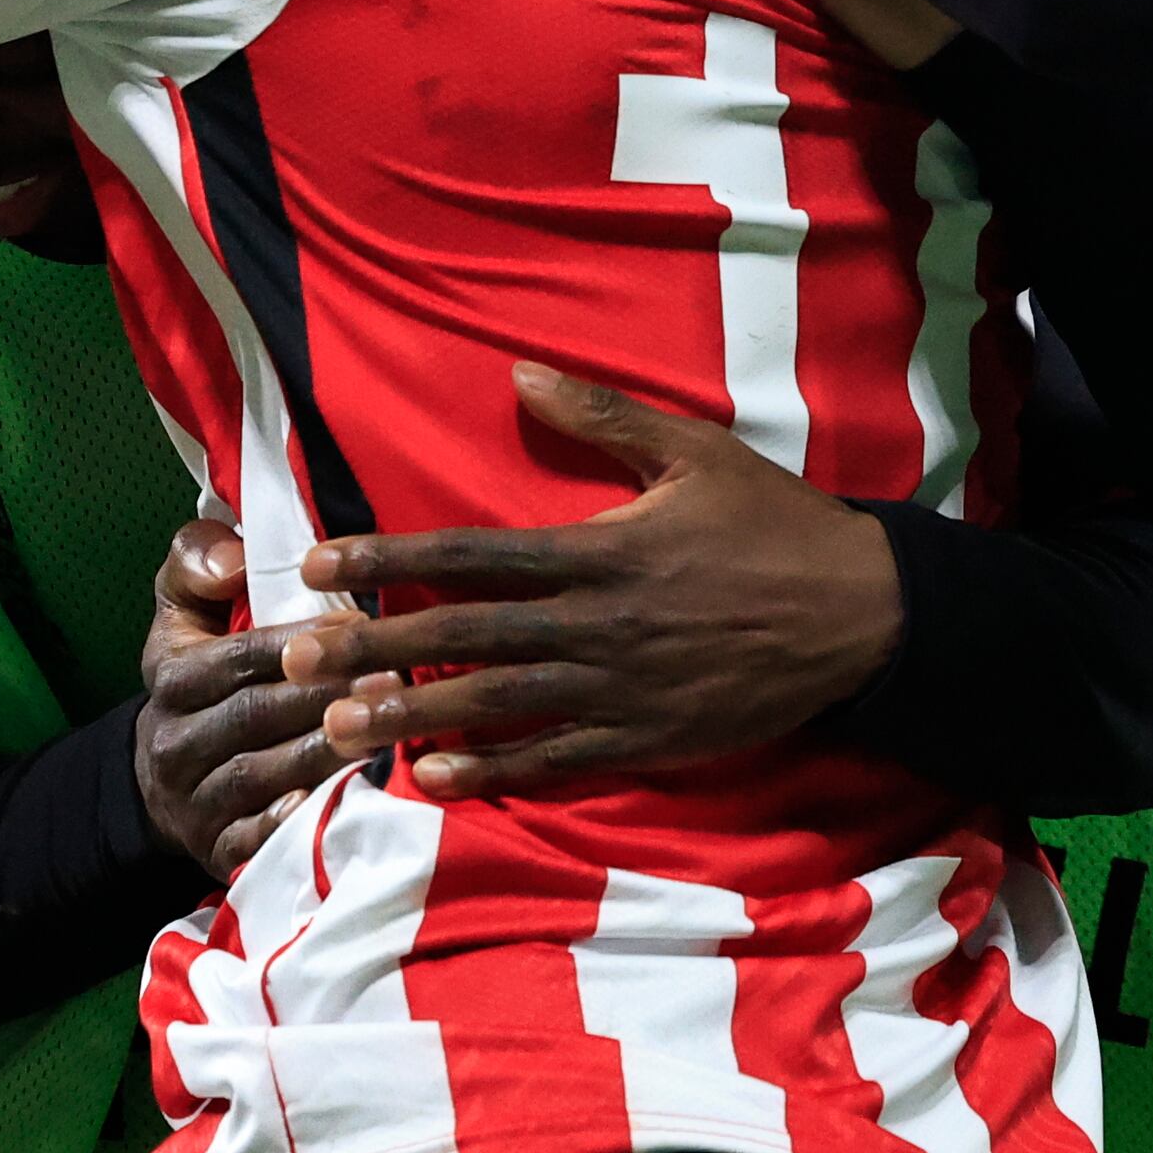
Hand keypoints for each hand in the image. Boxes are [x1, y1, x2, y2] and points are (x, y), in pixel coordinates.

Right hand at [133, 520, 367, 873]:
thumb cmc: (199, 677)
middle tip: (392, 678)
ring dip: (322, 754)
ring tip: (382, 731)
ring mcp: (193, 802)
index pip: (236, 657)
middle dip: (324, 697)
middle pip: (253, 717)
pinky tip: (332, 801)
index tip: (360, 624)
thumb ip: (198, 563)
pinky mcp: (214, 850)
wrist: (163, 779)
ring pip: (258, 776)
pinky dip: (289, 823)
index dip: (297, 641)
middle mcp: (175, 742)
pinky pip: (251, 840)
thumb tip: (232, 560)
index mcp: (171, 677)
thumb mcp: (184, 612)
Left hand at [279, 366, 901, 795]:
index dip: (389, 560)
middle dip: (372, 649)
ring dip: (412, 717)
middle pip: (462, 638)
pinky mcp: (646, 739)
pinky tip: (436, 777)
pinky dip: (494, 771)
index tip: (323, 565)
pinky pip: (555, 760)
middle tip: (295, 661)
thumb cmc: (773, 525)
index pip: (470, 554)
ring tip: (339, 729)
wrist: (858, 617)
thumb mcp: (694, 452)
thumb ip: (603, 417)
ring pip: (494, 706)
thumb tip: (520, 376)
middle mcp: (595, 624)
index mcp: (598, 550)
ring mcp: (617, 690)